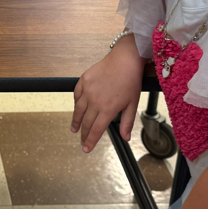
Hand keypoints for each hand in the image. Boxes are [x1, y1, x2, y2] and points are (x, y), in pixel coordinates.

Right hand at [70, 34, 143, 152]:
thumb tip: (125, 138)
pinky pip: (76, 95)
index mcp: (108, 109)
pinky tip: (77, 109)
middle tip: (82, 142)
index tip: (86, 149)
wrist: (125, 59)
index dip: (90, 141)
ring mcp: (87, 90)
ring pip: (79, 110)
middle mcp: (95, 101)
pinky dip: (76, 104)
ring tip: (74, 129)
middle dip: (84, 134)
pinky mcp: (83, 80)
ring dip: (76, 121)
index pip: (96, 130)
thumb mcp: (133, 103)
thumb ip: (127, 122)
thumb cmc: (131, 81)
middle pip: (87, 122)